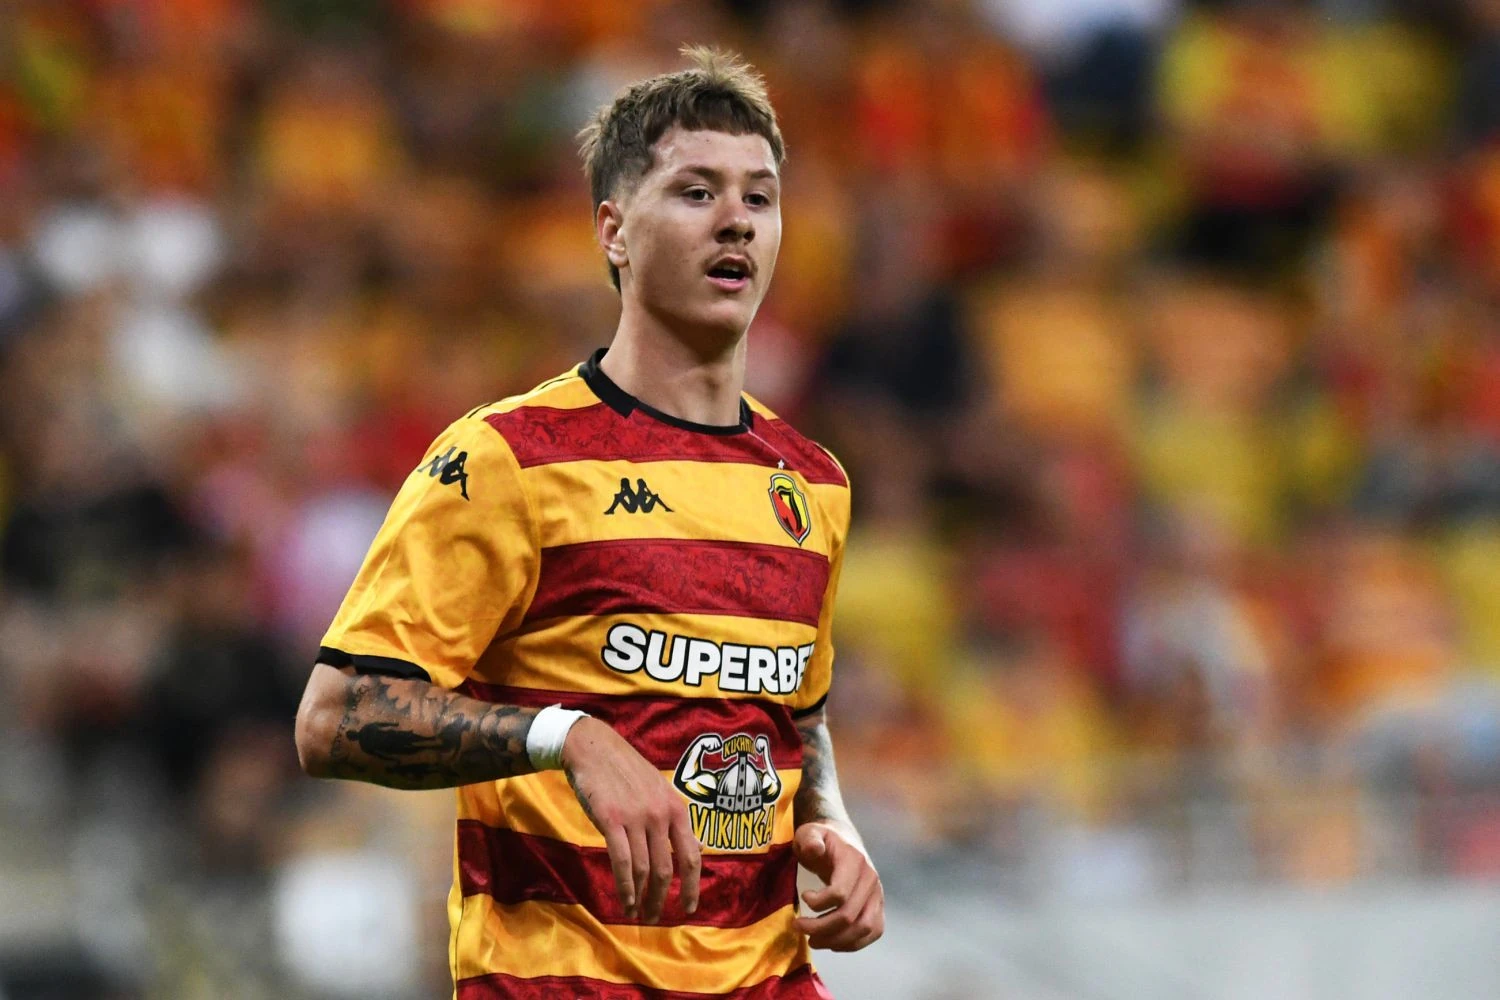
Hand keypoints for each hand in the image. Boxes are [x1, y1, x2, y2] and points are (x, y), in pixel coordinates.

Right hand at [561, 717, 700, 922]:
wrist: (594, 748)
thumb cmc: (626, 770)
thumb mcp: (659, 790)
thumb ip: (674, 820)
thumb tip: (696, 847)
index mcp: (676, 808)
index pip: (691, 856)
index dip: (692, 886)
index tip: (688, 908)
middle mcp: (660, 815)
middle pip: (667, 869)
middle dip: (662, 898)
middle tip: (654, 918)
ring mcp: (636, 817)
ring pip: (644, 869)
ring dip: (642, 897)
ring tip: (637, 914)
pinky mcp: (611, 820)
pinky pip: (621, 862)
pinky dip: (625, 887)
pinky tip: (625, 900)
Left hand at [792, 821, 883, 951]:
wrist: (843, 841)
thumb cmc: (822, 840)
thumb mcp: (810, 833)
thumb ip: (810, 839)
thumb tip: (815, 849)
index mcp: (854, 860)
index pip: (840, 893)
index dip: (818, 903)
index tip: (803, 897)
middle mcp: (871, 879)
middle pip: (849, 915)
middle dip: (820, 928)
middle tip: (799, 927)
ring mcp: (877, 895)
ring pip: (863, 929)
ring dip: (836, 940)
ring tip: (813, 941)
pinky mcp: (878, 907)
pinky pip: (872, 932)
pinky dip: (853, 944)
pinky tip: (832, 942)